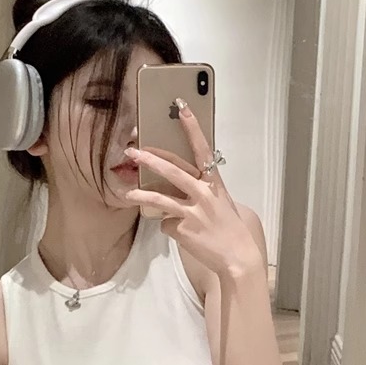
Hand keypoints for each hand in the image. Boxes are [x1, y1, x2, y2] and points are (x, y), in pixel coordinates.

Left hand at [124, 99, 258, 276]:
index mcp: (214, 183)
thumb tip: (180, 186)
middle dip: (150, 159)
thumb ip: (203, 190)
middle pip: (173, 170)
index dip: (192, 127)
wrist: (237, 257)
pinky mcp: (183, 229)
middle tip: (133, 152)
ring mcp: (193, 211)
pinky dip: (168, 228)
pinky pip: (166, 224)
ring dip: (141, 194)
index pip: (202, 149)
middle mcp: (204, 193)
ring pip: (160, 198)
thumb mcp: (221, 203)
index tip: (181, 108)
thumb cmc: (229, 229)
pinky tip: (181, 234)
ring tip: (128, 192)